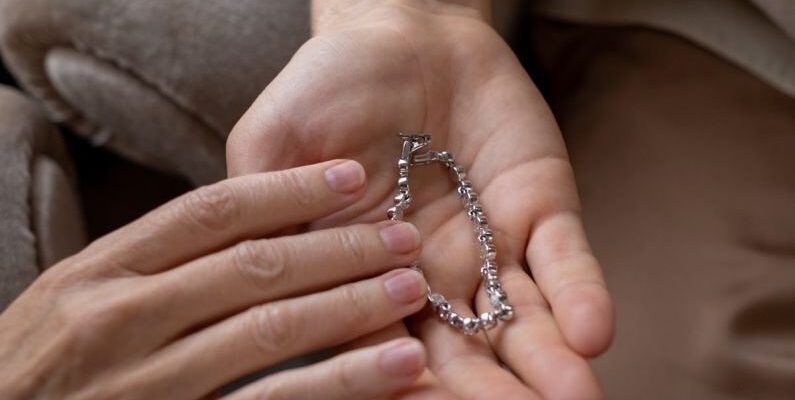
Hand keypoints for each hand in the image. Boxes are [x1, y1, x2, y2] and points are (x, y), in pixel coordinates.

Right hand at [0, 161, 431, 399]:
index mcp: (99, 272)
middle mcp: (122, 319)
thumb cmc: (39, 371)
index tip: (349, 175)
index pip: (211, 212)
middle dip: (340, 247)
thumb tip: (245, 228)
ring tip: (410, 287)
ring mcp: (149, 382)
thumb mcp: (75, 302)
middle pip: (256, 266)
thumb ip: (149, 267)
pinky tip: (394, 366)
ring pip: (271, 330)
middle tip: (402, 235)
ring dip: (352, 305)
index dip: (289, 189)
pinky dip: (340, 381)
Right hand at [227, 2, 612, 398]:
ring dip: (548, 362)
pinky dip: (579, 293)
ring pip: (522, 320)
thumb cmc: (324, 87)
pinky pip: (564, 257)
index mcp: (364, 275)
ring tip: (571, 398)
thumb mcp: (271, 147)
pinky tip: (592, 331)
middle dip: (489, 394)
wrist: (396, 31)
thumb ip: (260, 212)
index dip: (399, 384)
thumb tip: (252, 287)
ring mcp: (490, 245)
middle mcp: (432, 276)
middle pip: (463, 355)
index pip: (382, 348)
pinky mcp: (539, 206)